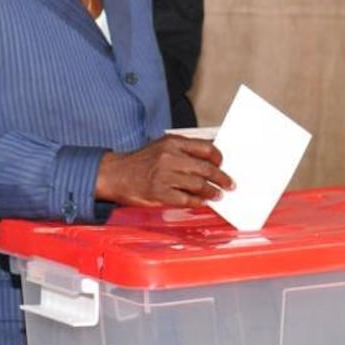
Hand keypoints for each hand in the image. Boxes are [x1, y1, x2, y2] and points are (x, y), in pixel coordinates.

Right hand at [95, 135, 234, 208]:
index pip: (206, 148)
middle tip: (229, 184)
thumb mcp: (161, 146)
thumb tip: (209, 156)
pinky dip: (197, 202)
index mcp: (172, 143)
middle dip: (221, 178)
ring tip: (217, 195)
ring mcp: (164, 176)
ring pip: (199, 184)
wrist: (116, 174)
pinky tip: (201, 202)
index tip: (222, 164)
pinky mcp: (160, 193)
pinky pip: (186, 199)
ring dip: (212, 191)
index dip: (218, 158)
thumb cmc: (140, 162)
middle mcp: (169, 158)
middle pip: (206, 168)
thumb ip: (183, 149)